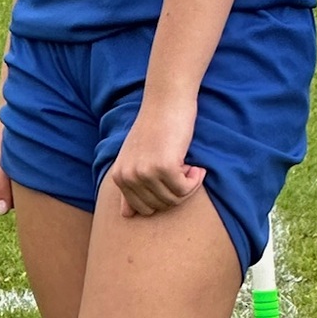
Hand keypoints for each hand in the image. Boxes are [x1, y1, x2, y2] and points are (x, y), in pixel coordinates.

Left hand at [109, 94, 204, 217]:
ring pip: (174, 199)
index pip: (142, 210)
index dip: (163, 197)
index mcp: (119, 177)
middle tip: (184, 172)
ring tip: (190, 167)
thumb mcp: (135, 158)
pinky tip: (197, 166)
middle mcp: (128, 177)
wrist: (167, 101)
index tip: (171, 179)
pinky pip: (185, 189)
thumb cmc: (155, 127)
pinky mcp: (164, 167)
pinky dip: (196, 180)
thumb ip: (130, 185)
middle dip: (177, 193)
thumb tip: (127, 216)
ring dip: (189, 186)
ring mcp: (145, 173)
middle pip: (159, 207)